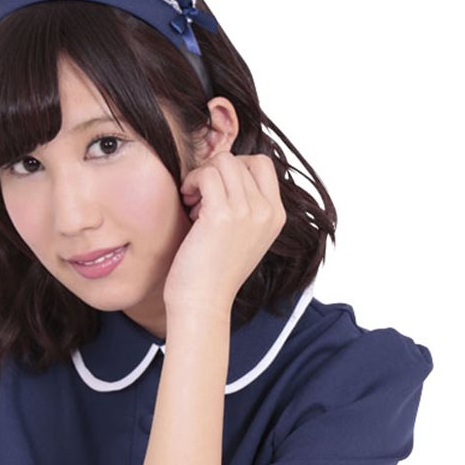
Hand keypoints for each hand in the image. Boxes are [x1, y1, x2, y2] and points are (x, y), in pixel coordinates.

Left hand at [163, 151, 286, 315]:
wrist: (203, 304)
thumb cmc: (215, 272)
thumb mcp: (244, 236)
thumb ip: (247, 206)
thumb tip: (228, 170)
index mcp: (276, 215)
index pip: (262, 164)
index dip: (234, 168)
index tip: (217, 192)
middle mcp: (267, 211)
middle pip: (238, 160)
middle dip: (214, 173)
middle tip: (200, 200)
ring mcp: (247, 211)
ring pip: (222, 162)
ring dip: (202, 176)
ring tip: (193, 202)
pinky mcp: (222, 215)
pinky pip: (206, 174)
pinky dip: (192, 182)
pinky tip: (188, 204)